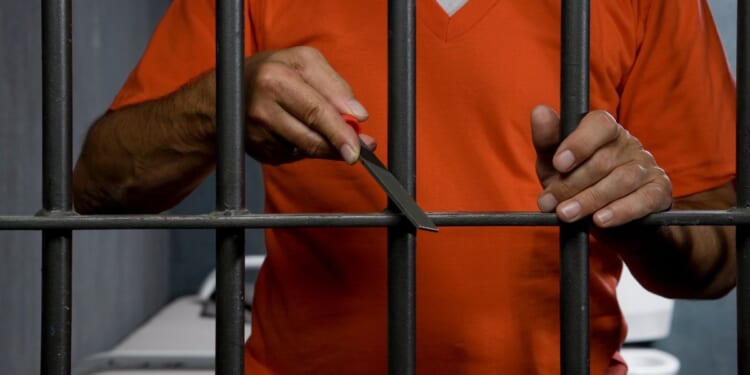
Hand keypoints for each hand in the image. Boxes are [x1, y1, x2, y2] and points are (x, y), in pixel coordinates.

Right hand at [242, 46, 375, 164]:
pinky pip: (295, 155)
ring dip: (326, 148)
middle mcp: (262, 108)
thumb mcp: (304, 62)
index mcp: (275, 79)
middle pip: (311, 136)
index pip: (316, 110)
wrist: (226, 93)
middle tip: (356, 154)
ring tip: (339, 141)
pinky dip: (307, 149)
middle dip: (338, 146)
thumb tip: (358, 115)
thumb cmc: (274, 71)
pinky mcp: (260, 151)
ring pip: (305, 150)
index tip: (361, 144)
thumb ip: (334, 85)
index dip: (341, 130)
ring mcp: (258, 134)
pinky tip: (303, 134)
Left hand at [531, 105, 671, 226]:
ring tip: (566, 214)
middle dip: (571, 184)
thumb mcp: (554, 164)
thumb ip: (547, 140)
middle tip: (550, 203)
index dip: (578, 143)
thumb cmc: (576, 183)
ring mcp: (646, 166)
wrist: (604, 218)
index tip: (558, 164)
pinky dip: (620, 211)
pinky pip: (643, 199)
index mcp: (604, 130)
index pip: (599, 124)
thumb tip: (539, 112)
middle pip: (602, 160)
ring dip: (590, 200)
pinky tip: (601, 220)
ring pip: (621, 180)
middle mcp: (628, 144)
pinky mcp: (658, 191)